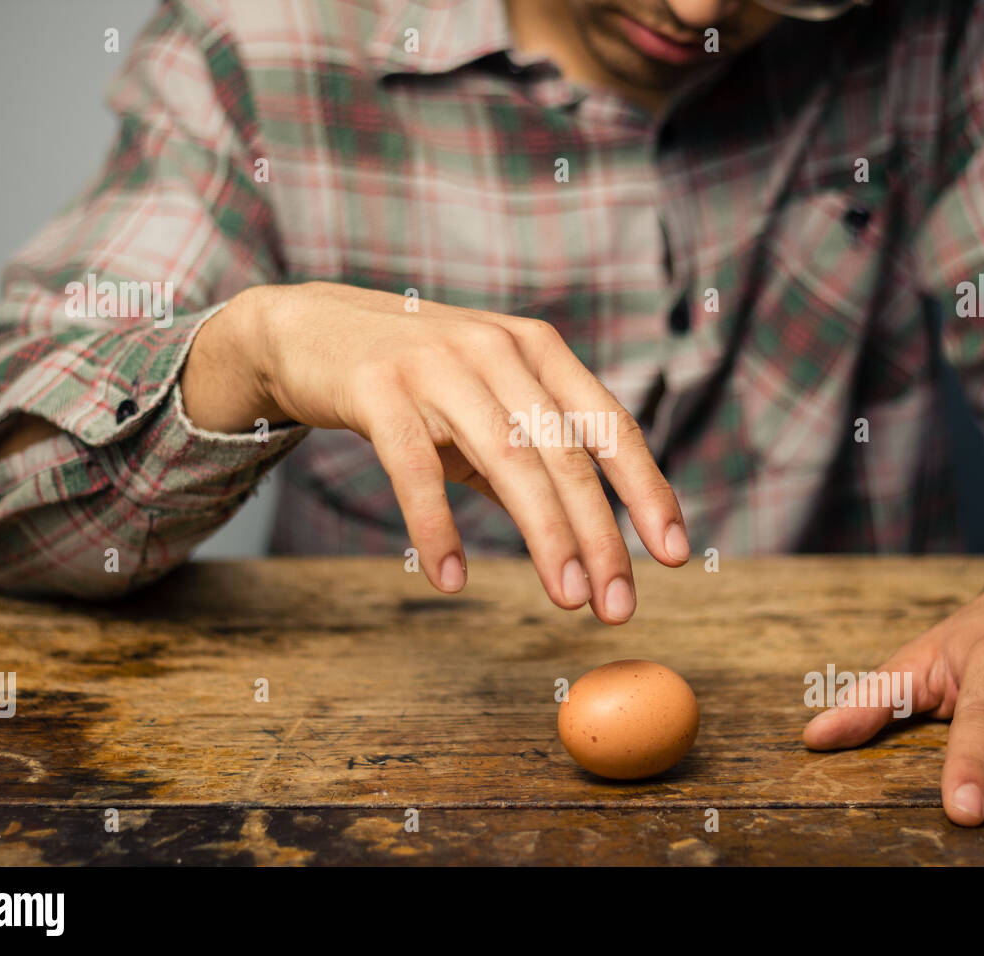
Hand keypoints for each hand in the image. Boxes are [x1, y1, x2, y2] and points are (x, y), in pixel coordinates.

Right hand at [181, 281, 689, 622]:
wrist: (309, 328)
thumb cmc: (415, 377)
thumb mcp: (487, 400)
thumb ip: (533, 451)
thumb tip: (588, 534)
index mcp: (538, 350)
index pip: (610, 425)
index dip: (647, 490)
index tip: (674, 554)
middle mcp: (498, 351)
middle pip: (566, 455)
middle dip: (601, 535)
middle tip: (619, 605)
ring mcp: (438, 365)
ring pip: (509, 460)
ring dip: (546, 537)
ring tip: (568, 599)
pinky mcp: (378, 388)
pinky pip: (414, 469)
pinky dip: (437, 528)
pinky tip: (452, 580)